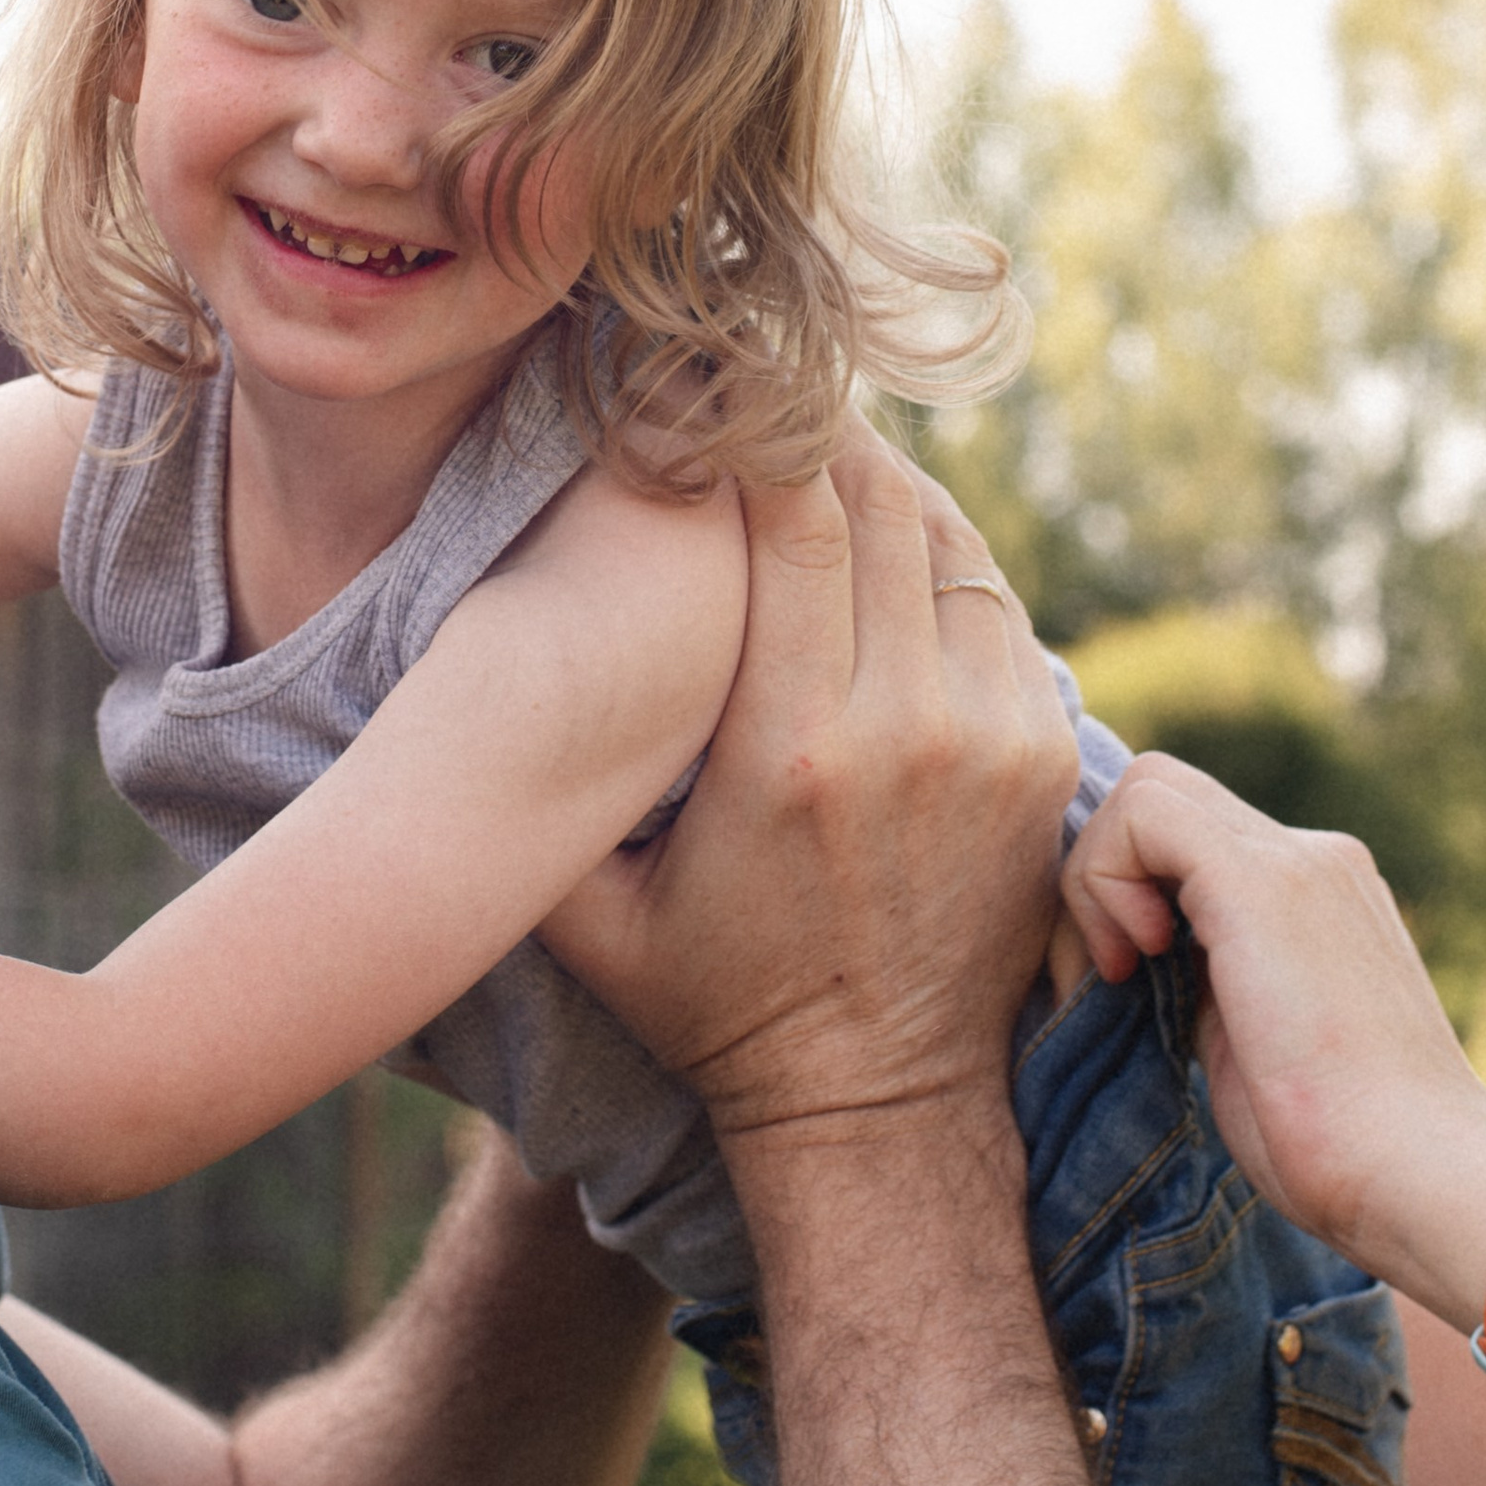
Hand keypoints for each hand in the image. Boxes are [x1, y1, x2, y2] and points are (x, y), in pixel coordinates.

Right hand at [540, 427, 1076, 1151]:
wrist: (874, 1102)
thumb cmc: (712, 1002)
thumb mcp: (589, 915)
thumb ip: (530, 796)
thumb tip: (442, 688)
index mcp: (786, 750)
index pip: (794, 520)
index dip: (763, 431)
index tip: (720, 383)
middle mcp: (903, 729)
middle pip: (880, 503)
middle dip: (825, 434)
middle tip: (770, 392)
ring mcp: (989, 738)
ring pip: (948, 539)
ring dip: (890, 487)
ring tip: (826, 455)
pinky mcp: (1042, 754)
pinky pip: (996, 603)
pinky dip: (943, 557)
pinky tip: (892, 544)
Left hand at [1061, 753, 1485, 1314]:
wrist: (1418, 1174)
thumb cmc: (1337, 1147)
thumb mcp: (1251, 1038)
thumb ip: (1206, 978)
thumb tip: (1131, 957)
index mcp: (1317, 893)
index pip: (1190, 833)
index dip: (1129, 886)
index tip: (1123, 978)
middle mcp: (1313, 858)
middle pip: (1164, 793)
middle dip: (1106, 870)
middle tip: (1112, 971)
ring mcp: (1297, 859)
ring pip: (1150, 786)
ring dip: (1101, 873)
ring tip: (1122, 970)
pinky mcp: (1264, 880)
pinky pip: (1145, 811)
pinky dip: (1106, 875)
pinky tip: (1133, 959)